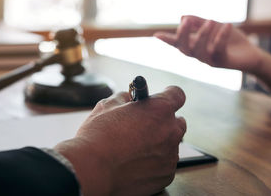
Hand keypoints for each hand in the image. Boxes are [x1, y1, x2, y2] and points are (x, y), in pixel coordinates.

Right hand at [55, 87, 185, 195]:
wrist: (93, 169)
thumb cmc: (98, 136)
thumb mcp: (108, 105)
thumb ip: (126, 98)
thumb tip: (130, 100)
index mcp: (159, 110)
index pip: (177, 95)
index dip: (168, 94)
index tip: (163, 96)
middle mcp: (170, 131)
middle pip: (177, 121)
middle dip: (164, 121)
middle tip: (145, 124)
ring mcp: (170, 155)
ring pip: (170, 144)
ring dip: (159, 142)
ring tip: (134, 147)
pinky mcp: (166, 175)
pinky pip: (165, 164)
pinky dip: (154, 162)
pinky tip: (135, 161)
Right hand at [154, 15, 263, 72]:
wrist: (251, 54)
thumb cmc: (231, 40)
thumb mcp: (214, 27)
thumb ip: (199, 22)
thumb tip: (182, 17)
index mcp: (195, 45)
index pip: (178, 43)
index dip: (167, 39)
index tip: (156, 35)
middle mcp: (199, 54)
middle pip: (184, 48)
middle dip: (183, 35)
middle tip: (186, 22)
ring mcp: (209, 60)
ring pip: (199, 50)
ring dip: (203, 34)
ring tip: (211, 21)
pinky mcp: (222, 62)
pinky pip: (218, 49)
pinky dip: (221, 36)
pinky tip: (227, 25)